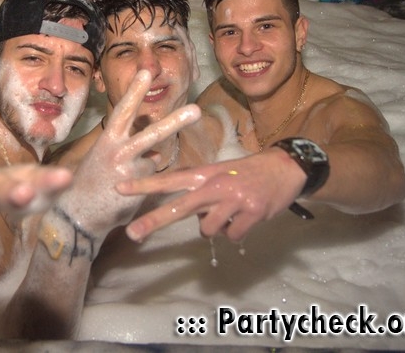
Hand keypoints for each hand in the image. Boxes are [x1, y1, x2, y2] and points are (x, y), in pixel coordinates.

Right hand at [58, 70, 200, 237]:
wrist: (75, 214)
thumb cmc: (89, 183)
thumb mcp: (103, 158)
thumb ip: (126, 150)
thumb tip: (154, 152)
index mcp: (107, 141)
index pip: (123, 112)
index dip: (134, 92)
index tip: (145, 72)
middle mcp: (118, 153)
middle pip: (151, 134)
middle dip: (175, 121)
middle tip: (195, 109)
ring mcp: (129, 173)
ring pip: (155, 158)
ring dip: (174, 139)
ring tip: (195, 115)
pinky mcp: (137, 190)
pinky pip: (150, 179)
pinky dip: (144, 181)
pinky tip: (127, 189)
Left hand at [118, 147, 305, 242]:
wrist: (285, 168)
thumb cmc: (246, 171)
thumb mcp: (218, 171)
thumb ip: (198, 186)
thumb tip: (183, 209)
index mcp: (204, 174)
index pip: (168, 179)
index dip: (144, 185)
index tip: (119, 189)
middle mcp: (215, 185)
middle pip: (179, 207)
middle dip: (154, 221)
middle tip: (131, 234)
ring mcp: (233, 200)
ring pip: (208, 229)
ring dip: (215, 228)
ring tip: (229, 213)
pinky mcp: (252, 213)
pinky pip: (232, 235)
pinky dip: (236, 232)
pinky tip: (245, 218)